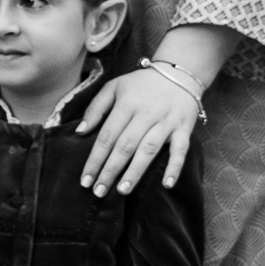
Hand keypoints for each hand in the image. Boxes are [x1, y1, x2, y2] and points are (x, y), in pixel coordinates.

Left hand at [78, 67, 198, 196]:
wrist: (178, 73)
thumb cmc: (141, 84)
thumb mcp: (114, 87)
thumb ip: (95, 108)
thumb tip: (80, 132)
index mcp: (126, 104)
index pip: (107, 136)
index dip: (95, 159)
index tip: (85, 179)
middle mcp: (146, 114)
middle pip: (125, 146)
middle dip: (110, 170)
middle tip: (99, 192)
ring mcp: (166, 122)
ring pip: (149, 150)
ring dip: (135, 172)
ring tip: (122, 191)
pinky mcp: (184, 128)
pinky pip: (181, 150)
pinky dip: (175, 167)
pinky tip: (166, 185)